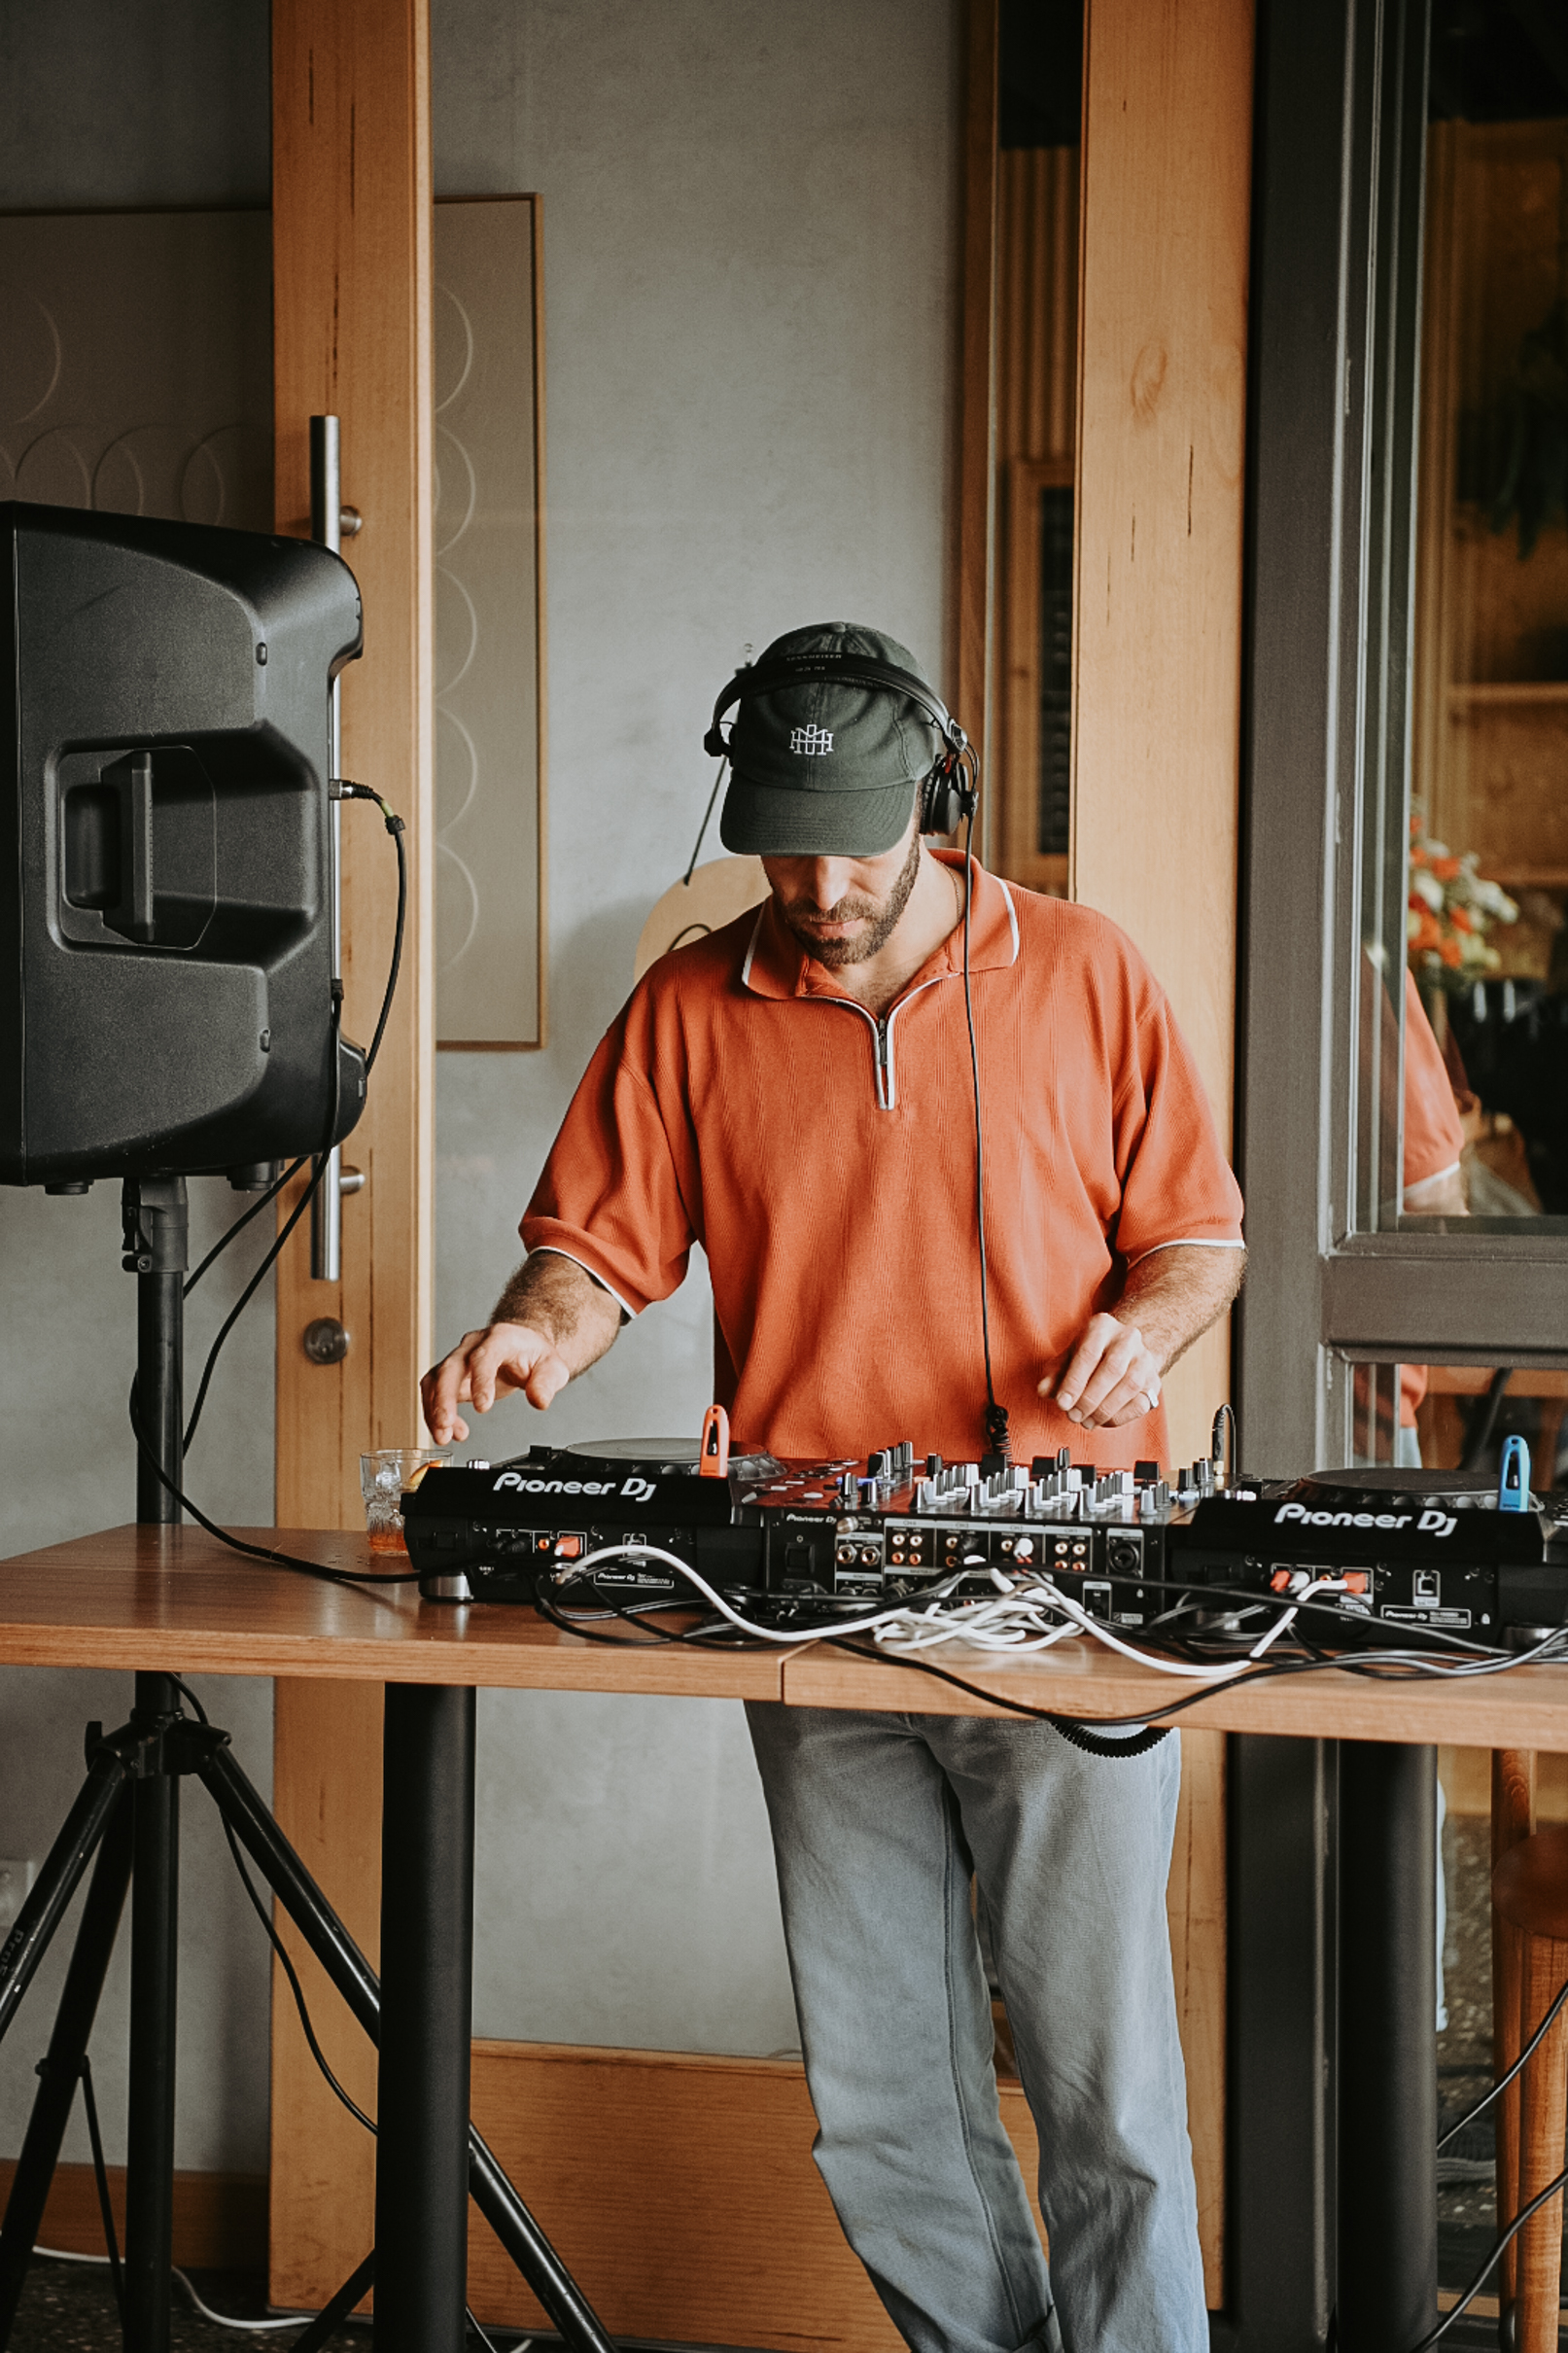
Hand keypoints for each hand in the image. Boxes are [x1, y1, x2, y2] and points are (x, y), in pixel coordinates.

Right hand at [420, 1322, 571, 1442]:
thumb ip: (546, 1383)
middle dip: (444, 1398)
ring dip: (434, 1409)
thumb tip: (538, 1400)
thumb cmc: (535, 1355)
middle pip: (451, 1368)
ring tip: (444, 1435)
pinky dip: (434, 1413)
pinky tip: (448, 1431)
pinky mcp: (450, 1373)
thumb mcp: (552, 1367)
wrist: (523, 1346)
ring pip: (435, 1380)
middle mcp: (473, 1345)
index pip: (484, 1356)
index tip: (482, 1407)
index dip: (480, 1381)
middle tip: (446, 1424)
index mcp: (500, 1338)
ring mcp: (459, 1358)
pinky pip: (433, 1391)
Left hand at [1039, 1313, 1161, 1430]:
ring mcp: (1144, 1359)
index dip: (1074, 1382)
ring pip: (1129, 1386)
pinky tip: (1103, 1420)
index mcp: (1102, 1326)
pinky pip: (1141, 1402)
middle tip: (1073, 1416)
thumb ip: (1054, 1374)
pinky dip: (1120, 1416)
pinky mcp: (1153, 1381)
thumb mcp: (1068, 1357)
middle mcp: (1127, 1338)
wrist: (1122, 1351)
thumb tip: (1044, 1390)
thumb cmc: (1091, 1354)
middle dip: (1090, 1398)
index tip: (1062, 1403)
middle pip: (1112, 1370)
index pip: (1089, 1354)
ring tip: (1086, 1421)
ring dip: (1105, 1410)